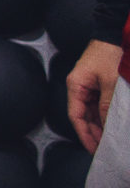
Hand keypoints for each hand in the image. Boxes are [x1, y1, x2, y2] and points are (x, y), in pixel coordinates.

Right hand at [67, 39, 122, 153]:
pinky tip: (110, 126)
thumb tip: (107, 125)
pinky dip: (103, 116)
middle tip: (103, 149)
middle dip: (92, 133)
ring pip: (90, 112)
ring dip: (99, 126)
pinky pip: (98, 106)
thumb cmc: (108, 55)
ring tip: (108, 141)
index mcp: (75, 86)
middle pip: (82, 116)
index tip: (92, 149)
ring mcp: (87, 88)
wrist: (112, 37)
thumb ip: (107, 104)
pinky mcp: (96, 87)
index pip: (75, 116)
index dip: (83, 134)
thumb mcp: (110, 82)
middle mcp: (78, 89)